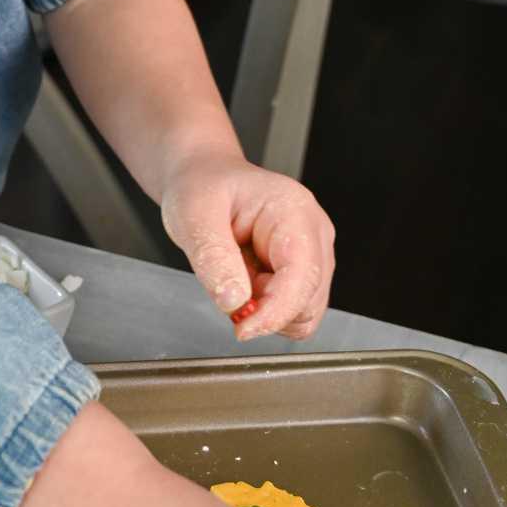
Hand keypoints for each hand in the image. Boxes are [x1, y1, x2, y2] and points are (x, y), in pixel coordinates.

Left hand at [159, 152, 335, 341]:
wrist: (204, 177)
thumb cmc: (203, 185)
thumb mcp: (194, 214)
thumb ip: (214, 258)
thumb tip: (234, 302)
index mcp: (294, 211)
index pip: (302, 277)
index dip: (275, 312)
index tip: (241, 328)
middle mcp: (313, 233)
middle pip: (308, 302)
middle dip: (266, 311)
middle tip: (227, 287)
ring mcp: (312, 253)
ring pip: (303, 312)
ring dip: (265, 310)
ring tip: (236, 275)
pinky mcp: (302, 270)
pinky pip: (291, 309)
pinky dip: (265, 309)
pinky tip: (246, 281)